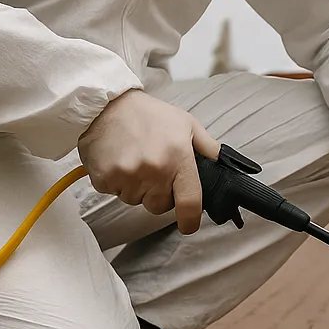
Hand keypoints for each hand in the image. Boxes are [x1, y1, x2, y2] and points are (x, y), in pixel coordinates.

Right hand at [77, 89, 220, 234]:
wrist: (107, 104)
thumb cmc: (148, 115)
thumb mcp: (186, 124)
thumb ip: (208, 147)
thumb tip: (223, 165)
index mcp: (178, 158)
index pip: (189, 202)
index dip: (190, 220)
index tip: (189, 224)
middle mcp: (154, 170)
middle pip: (159, 206)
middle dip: (159, 193)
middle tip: (154, 168)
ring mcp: (127, 176)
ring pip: (136, 201)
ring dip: (137, 187)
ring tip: (134, 159)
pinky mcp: (105, 179)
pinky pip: (115, 193)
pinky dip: (117, 182)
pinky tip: (119, 160)